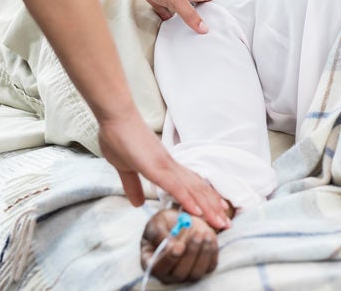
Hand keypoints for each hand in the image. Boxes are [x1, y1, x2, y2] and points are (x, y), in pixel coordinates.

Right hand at [98, 113, 231, 229]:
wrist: (115, 117)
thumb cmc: (119, 138)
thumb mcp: (125, 168)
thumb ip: (132, 185)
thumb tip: (137, 203)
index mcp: (164, 167)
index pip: (189, 185)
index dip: (203, 199)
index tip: (216, 212)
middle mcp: (170, 166)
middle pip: (197, 189)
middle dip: (212, 207)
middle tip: (226, 224)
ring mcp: (165, 166)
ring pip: (191, 189)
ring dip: (207, 207)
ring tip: (220, 222)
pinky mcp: (156, 167)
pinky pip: (175, 186)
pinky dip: (188, 199)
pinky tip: (198, 212)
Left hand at [114, 0, 217, 33]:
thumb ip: (189, 14)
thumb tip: (204, 28)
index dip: (218, 3)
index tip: (225, 14)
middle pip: (196, 2)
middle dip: (203, 12)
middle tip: (208, 27)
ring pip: (179, 7)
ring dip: (184, 16)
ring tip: (189, 30)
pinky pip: (163, 8)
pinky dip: (166, 16)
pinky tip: (166, 23)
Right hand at [141, 208, 222, 283]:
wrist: (183, 221)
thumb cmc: (165, 222)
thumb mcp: (157, 222)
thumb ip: (159, 233)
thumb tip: (170, 246)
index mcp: (151, 262)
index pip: (157, 269)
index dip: (168, 260)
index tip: (179, 246)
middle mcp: (168, 273)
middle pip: (179, 274)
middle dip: (189, 254)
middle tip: (196, 235)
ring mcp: (186, 273)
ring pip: (195, 273)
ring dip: (202, 253)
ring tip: (204, 233)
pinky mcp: (202, 269)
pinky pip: (209, 267)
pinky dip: (211, 252)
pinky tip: (209, 236)